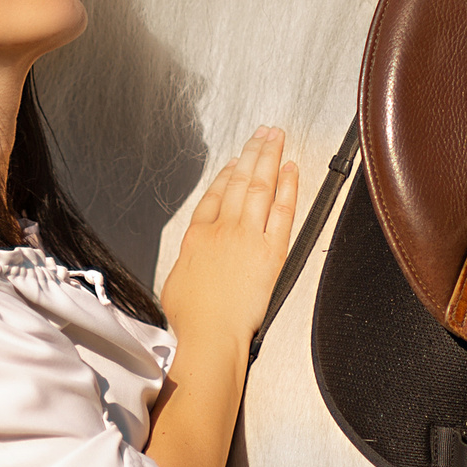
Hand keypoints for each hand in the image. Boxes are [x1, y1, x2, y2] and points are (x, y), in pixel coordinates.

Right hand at [158, 127, 299, 354]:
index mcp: (198, 236)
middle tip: (262, 134)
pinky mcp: (271, 251)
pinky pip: (282, 210)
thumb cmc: (191, 318)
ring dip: (268, 157)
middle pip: (239, 181)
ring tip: (276, 138)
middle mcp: (222, 229)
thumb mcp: (175, 282)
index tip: (235, 162)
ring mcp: (247, 236)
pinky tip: (291, 169)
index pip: (214, 195)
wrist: (210, 333)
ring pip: (259, 187)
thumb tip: (192, 264)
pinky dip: (288, 187)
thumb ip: (188, 263)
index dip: (227, 174)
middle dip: (252, 153)